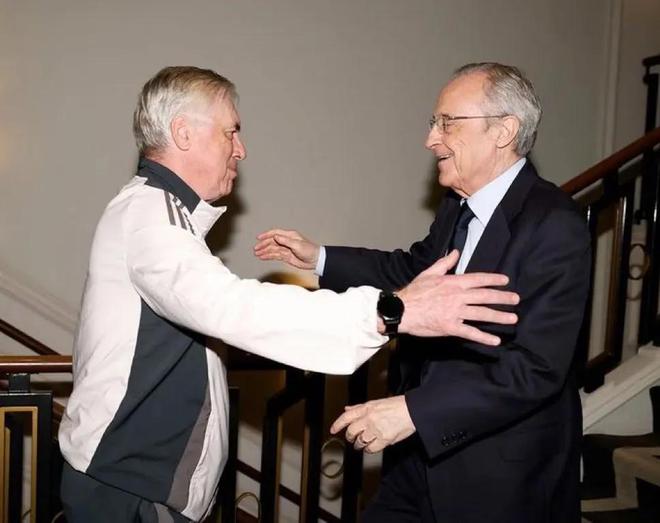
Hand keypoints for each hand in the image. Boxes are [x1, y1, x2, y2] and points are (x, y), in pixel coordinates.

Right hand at [254, 229, 319, 269]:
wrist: (315, 260)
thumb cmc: (309, 250)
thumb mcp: (297, 245)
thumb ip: (286, 241)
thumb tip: (275, 237)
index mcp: (289, 236)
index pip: (275, 233)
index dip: (266, 235)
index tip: (259, 238)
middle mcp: (286, 241)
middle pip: (272, 242)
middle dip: (263, 245)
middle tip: (256, 248)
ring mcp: (286, 249)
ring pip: (272, 249)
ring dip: (264, 251)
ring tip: (257, 254)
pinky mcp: (286, 256)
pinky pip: (275, 255)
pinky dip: (268, 256)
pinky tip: (263, 257)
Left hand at [330, 396, 414, 452]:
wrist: (413, 410)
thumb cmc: (398, 405)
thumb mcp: (376, 402)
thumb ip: (360, 407)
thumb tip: (348, 409)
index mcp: (367, 408)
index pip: (346, 416)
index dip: (337, 424)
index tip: (333, 430)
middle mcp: (369, 418)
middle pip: (351, 432)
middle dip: (350, 437)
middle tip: (352, 438)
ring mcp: (376, 429)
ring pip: (360, 442)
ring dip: (360, 444)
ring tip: (363, 443)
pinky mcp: (384, 439)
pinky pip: (371, 449)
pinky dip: (369, 449)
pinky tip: (372, 446)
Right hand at [397, 250, 518, 344]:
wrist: (401, 310)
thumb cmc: (414, 291)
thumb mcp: (429, 273)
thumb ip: (445, 263)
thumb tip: (456, 252)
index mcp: (453, 282)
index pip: (478, 279)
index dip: (494, 280)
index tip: (506, 281)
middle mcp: (457, 296)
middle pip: (485, 296)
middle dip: (502, 298)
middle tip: (516, 300)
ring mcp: (455, 312)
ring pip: (482, 314)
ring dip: (499, 317)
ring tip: (512, 319)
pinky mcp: (450, 327)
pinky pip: (470, 333)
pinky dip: (483, 337)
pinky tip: (495, 341)